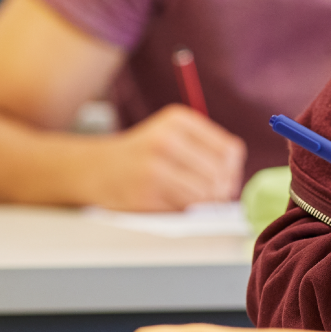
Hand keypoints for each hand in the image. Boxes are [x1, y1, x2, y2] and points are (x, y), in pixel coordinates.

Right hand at [88, 104, 245, 210]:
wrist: (97, 167)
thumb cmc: (143, 153)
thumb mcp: (172, 133)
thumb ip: (205, 148)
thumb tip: (234, 180)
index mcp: (179, 120)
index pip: (229, 150)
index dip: (232, 170)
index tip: (225, 179)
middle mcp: (166, 140)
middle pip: (219, 174)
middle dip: (221, 190)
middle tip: (213, 196)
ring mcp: (154, 168)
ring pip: (204, 194)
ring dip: (206, 204)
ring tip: (195, 200)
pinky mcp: (145, 194)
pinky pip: (184, 209)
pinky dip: (186, 211)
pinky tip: (175, 203)